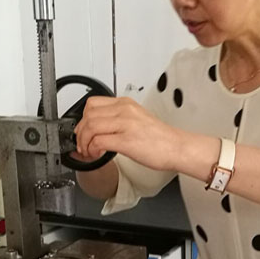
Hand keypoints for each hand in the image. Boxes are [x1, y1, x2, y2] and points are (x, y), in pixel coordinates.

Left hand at [74, 97, 188, 171]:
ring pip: (90, 127)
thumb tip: (101, 128)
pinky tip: (96, 154)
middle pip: (88, 115)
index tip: (84, 130)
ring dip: (84, 142)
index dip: (83, 118)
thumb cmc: (162, 138)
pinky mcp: (126, 140)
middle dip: (80, 132)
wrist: (178, 148)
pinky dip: (92, 150)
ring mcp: (125, 124)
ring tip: (89, 150)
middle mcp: (124, 111)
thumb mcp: (138, 119)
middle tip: (83, 142)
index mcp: (126, 104)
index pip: (92, 104)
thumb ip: (120, 119)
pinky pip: (98, 142)